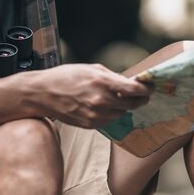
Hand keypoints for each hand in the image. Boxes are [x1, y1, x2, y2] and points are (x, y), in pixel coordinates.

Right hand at [25, 64, 152, 128]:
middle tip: (143, 96)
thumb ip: (112, 76)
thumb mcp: (91, 69)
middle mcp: (101, 100)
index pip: (134, 89)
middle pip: (132, 104)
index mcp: (102, 82)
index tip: (150, 88)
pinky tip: (104, 107)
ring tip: (118, 99)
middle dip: (140, 100)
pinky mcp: (90, 125)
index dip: (146, 90)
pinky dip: (111, 114)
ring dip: (123, 107)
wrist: (43, 94)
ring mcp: (95, 114)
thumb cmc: (66, 77)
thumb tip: (129, 82)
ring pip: (121, 114)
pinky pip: (109, 121)